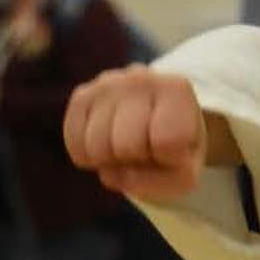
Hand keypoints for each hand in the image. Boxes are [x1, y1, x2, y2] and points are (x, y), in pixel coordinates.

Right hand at [65, 66, 206, 203]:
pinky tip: (106, 147)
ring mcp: (106, 82)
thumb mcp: (185, 172)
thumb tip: (111, 174)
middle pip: (126, 145)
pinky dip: (88, 156)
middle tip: (146, 150)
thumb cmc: (176, 150)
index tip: (173, 149)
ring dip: (111, 160)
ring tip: (127, 147)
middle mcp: (140, 77)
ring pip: (96, 147)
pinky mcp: (82, 95)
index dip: (169, 160)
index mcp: (176, 91)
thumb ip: (159, 183)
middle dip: (135, 160)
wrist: (159, 120)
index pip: (166, 143)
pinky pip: (74, 141)